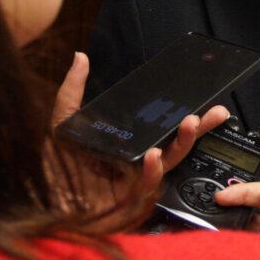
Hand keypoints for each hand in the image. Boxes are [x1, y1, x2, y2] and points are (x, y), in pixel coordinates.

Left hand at [50, 52, 230, 224]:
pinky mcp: (127, 200)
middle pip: (175, 144)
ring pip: (168, 162)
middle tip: (215, 111)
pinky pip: (144, 185)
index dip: (185, 116)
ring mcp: (136, 182)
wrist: (44, 201)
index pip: (165, 129)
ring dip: (182, 143)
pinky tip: (153, 155)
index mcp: (132, 145)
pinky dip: (150, 171)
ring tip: (190, 123)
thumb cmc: (58, 169)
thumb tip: (80, 58)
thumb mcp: (63, 124)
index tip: (203, 99)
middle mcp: (139, 163)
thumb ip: (72, 92)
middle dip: (199, 128)